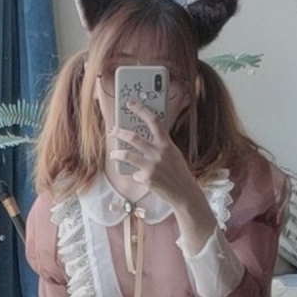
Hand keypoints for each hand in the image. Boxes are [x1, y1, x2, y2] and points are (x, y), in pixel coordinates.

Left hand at [110, 102, 206, 220]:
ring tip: (113, 153)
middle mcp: (159, 152)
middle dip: (119, 132)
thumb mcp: (173, 154)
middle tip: (112, 131)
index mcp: (167, 144)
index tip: (130, 103)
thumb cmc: (178, 173)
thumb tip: (142, 138)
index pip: (153, 121)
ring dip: (117, 153)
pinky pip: (134, 173)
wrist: (184, 193)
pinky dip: (136, 175)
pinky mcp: (146, 178)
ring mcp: (152, 166)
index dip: (141, 110)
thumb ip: (160, 145)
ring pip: (127, 154)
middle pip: (134, 137)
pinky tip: (141, 178)